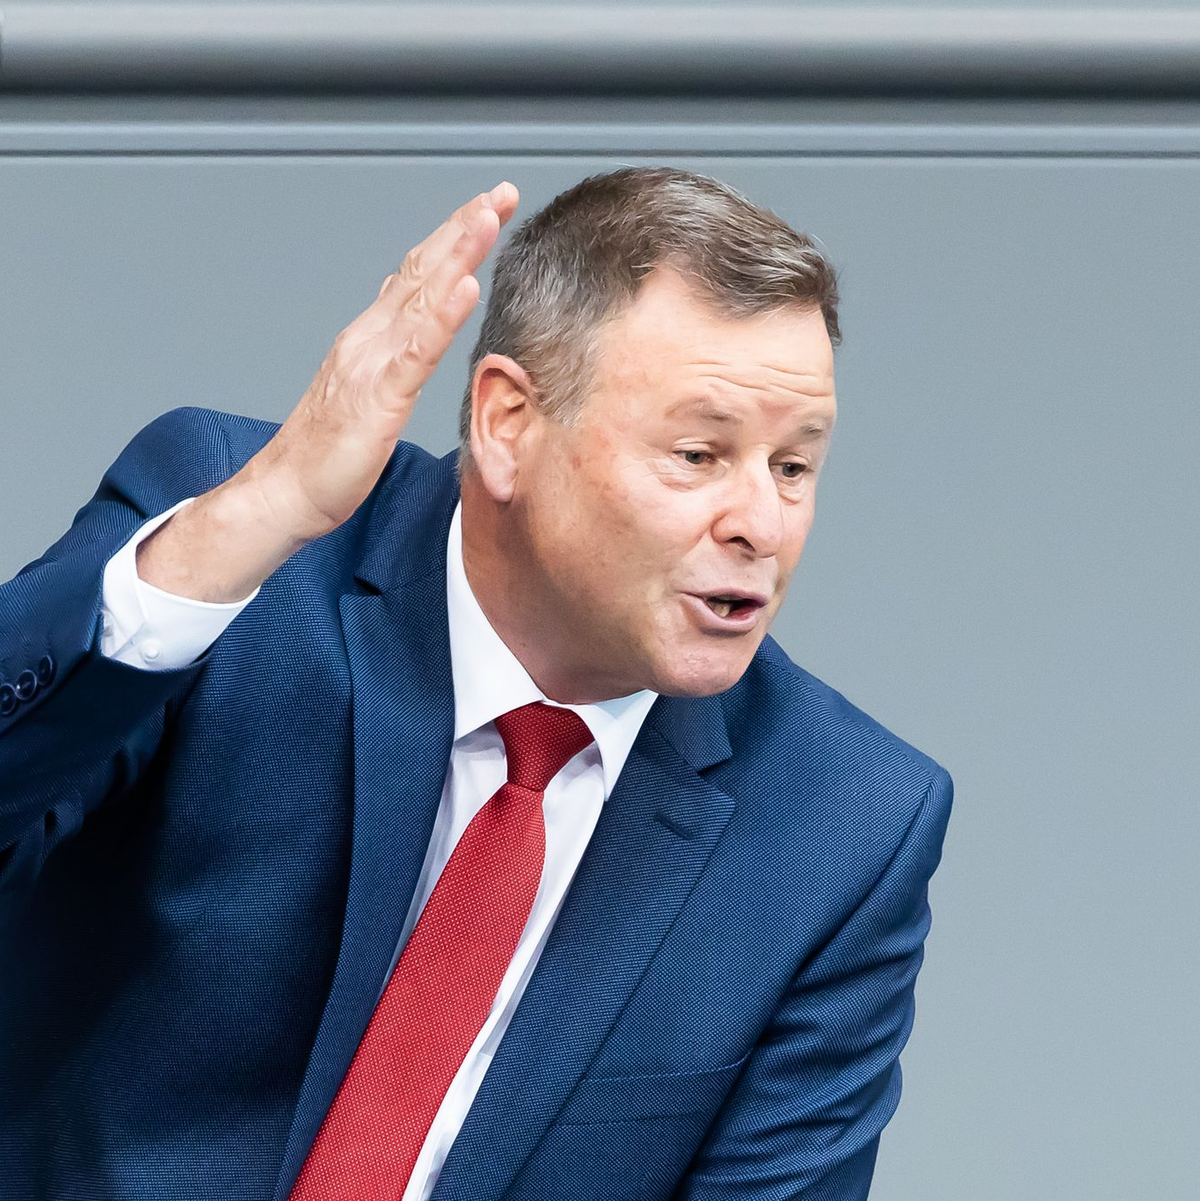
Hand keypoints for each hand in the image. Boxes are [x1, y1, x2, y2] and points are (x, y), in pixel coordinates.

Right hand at [250, 181, 519, 540]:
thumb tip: (420, 327)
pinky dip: (441, 318)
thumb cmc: (329, 454)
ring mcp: (371, 364)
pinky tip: (465, 289)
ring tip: (488, 218)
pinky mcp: (377, 398)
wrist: (286, 492)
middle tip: (501, 193)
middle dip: (463, 228)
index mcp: (372, 338)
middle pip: (422, 271)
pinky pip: (414, 353)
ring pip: (421, 299)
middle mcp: (370, 338)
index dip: (454, 238)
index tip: (490, 207)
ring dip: (456, 254)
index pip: (418, 276)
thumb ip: (394, 357)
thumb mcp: (372, 394)